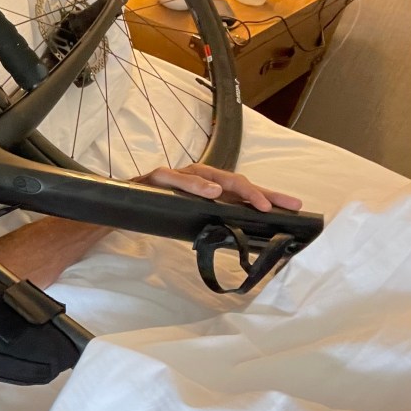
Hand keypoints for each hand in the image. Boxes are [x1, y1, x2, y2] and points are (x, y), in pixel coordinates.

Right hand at [133, 163, 302, 212]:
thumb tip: (242, 238)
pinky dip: (192, 184)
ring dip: (229, 185)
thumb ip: (212, 224)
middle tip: (274, 206)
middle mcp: (193, 178)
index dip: (268, 195)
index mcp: (205, 190)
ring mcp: (174, 176)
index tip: (294, 207)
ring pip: (205, 173)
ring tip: (249, 198)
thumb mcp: (188, 222)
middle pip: (230, 178)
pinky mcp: (155, 179)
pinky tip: (210, 193)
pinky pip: (173, 177)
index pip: (240, 191)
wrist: (116, 210)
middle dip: (255, 190)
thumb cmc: (154, 215)